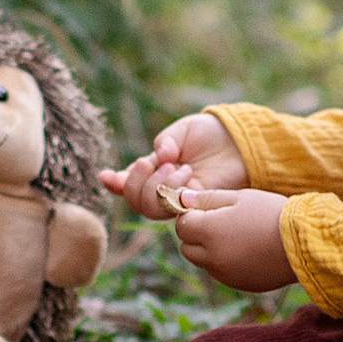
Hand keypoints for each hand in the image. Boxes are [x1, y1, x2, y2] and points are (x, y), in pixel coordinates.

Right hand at [100, 113, 249, 220]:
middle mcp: (163, 188)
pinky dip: (174, 189)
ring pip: (151, 210)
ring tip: (176, 166)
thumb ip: (165, 143)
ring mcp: (179, 199)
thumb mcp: (180, 132)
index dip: (115, 184)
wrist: (237, 139)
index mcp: (154, 170)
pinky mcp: (196, 204)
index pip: (128, 184)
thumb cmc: (209, 134)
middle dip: (136, 183)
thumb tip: (158, 157)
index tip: (105, 176)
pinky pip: (175, 208)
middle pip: (136, 202)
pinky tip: (186, 171)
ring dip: (156, 186)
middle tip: (150, 162)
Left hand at [169, 188, 295, 292]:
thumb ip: (207, 199)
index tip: (206, 208)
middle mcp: (212, 258)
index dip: (190, 215)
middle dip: (196, 234)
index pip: (181, 225)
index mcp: (209, 232)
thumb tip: (181, 199)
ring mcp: (225, 274)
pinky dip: (224, 262)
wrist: (304, 243)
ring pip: (202, 262)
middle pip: (187, 247)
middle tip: (219, 221)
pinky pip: (220, 272)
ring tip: (235, 235)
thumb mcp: (239, 197)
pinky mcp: (238, 284)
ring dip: (208, 250)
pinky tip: (246, 249)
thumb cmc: (271, 213)